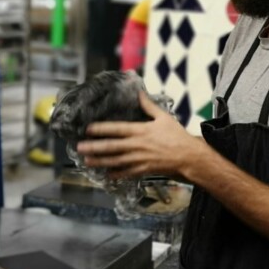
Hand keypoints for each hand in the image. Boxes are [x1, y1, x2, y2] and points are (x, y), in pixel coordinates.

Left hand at [76, 91, 199, 179]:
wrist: (189, 157)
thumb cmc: (177, 136)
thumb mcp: (163, 117)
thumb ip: (149, 106)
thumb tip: (139, 93)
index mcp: (140, 131)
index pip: (116, 129)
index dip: (101, 129)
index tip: (88, 129)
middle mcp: (137, 145)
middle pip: (111, 146)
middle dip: (94, 147)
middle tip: (79, 147)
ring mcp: (139, 159)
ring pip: (115, 161)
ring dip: (100, 161)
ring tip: (86, 161)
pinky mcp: (143, 170)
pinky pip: (126, 173)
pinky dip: (116, 174)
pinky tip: (105, 175)